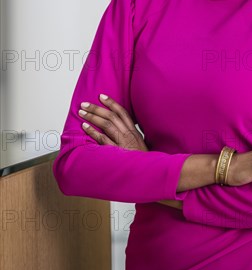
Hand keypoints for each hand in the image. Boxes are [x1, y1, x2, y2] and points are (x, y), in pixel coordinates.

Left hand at [79, 95, 181, 209]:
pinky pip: (103, 139)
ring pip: (107, 125)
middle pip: (111, 116)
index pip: (122, 112)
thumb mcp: (140, 144)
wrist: (151, 172)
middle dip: (97, 108)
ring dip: (93, 117)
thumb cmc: (144, 160)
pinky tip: (85, 128)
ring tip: (82, 113)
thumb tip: (120, 130)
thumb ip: (131, 136)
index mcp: (134, 131)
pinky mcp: (118, 152)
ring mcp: (123, 142)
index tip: (101, 96)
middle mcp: (129, 134)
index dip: (111, 103)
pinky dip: (93, 132)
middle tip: (84, 104)